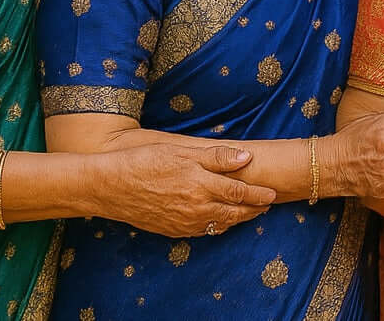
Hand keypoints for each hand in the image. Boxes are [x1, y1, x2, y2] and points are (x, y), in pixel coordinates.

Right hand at [98, 144, 275, 236]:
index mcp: (201, 185)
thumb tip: (247, 157)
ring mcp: (184, 222)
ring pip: (220, 224)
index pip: (239, 192)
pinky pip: (202, 231)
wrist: (110, 186)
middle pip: (234, 212)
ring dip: (238, 220)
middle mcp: (196, 207)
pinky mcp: (172, 229)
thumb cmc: (145, 161)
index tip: (273, 193)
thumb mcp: (182, 152)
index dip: (259, 194)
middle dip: (254, 210)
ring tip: (251, 214)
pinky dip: (217, 227)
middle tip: (268, 205)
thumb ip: (216, 157)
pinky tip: (221, 221)